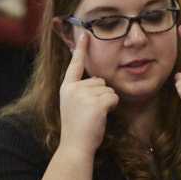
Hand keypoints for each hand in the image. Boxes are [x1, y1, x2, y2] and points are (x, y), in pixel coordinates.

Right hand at [57, 31, 118, 156]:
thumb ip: (81, 91)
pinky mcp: (95, 102)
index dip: (81, 49)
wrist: (75, 145)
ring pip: (108, 89)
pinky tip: (101, 116)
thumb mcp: (73, 105)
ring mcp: (84, 94)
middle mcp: (73, 88)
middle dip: (101, 95)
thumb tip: (99, 81)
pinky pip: (113, 97)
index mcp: (66, 87)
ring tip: (94, 115)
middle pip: (100, 81)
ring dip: (107, 102)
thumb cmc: (78, 128)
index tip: (85, 34)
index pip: (75, 65)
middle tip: (91, 112)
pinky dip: (112, 107)